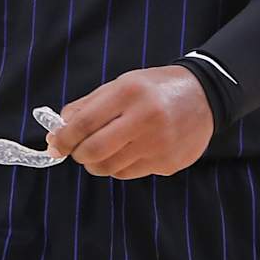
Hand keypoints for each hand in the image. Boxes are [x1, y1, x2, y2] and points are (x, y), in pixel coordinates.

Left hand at [45, 65, 214, 178]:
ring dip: (97, 163)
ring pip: (109, 168)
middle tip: (78, 150)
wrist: (204, 96)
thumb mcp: (120, 85)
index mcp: (129, 93)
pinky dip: (118, 166)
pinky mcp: (168, 163)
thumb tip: (55, 133)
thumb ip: (86, 106)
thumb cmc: (154, 89)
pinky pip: (129, 174)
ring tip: (105, 149)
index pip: (84, 123)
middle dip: (78, 154)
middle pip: (94, 151)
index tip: (54, 145)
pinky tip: (128, 152)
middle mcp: (145, 118)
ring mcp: (158, 144)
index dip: (64, 138)